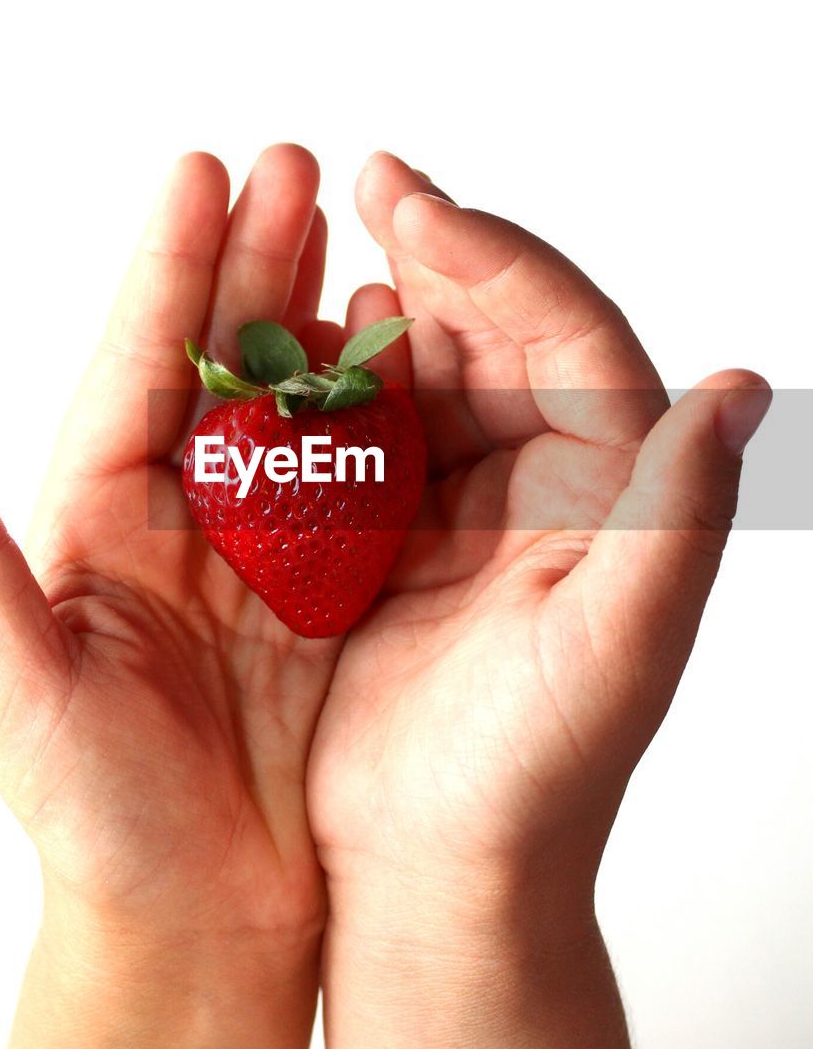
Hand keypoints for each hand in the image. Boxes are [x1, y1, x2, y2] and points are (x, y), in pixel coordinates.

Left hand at [0, 144, 346, 1048]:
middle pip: (217, 365)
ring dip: (322, 316)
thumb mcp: (18, 702)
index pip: (132, 372)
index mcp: (95, 526)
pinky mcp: (327, 590)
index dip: (163, 273)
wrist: (202, 913)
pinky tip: (409, 353)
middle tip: (293, 165)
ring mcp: (259, 549)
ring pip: (294, 406)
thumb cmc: (101, 823)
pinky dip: (384, 411)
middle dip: (253, 262)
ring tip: (361, 231)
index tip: (196, 175)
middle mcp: (176, 521)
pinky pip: (359, 482)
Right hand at [305, 151, 771, 1048]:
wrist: (441, 867)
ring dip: (389, 300)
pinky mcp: (400, 535)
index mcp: (613, 493)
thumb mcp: (615, 646)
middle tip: (370, 181)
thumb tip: (741, 385)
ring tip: (332, 231)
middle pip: (500, 333)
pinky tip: (308, 340)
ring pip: (433, 370)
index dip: (501, 259)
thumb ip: (677, 516)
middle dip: (439, 250)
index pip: (572, 340)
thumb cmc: (533, 774)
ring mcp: (471, 504)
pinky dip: (341, 380)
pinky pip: (373, 433)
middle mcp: (551, 484)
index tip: (417, 206)